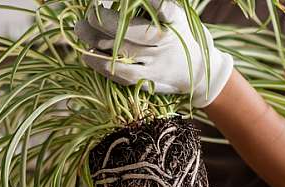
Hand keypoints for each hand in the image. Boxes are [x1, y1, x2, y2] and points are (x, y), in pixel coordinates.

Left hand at [75, 0, 233, 107]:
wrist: (203, 73)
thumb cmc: (185, 36)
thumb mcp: (179, 15)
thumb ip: (159, 7)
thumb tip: (135, 1)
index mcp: (175, 21)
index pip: (161, 8)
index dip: (148, 1)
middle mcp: (166, 42)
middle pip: (129, 30)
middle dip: (103, 18)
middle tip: (90, 11)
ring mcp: (157, 63)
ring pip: (120, 51)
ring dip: (94, 39)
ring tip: (80, 28)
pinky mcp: (148, 80)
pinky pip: (120, 73)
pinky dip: (100, 64)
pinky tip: (87, 54)